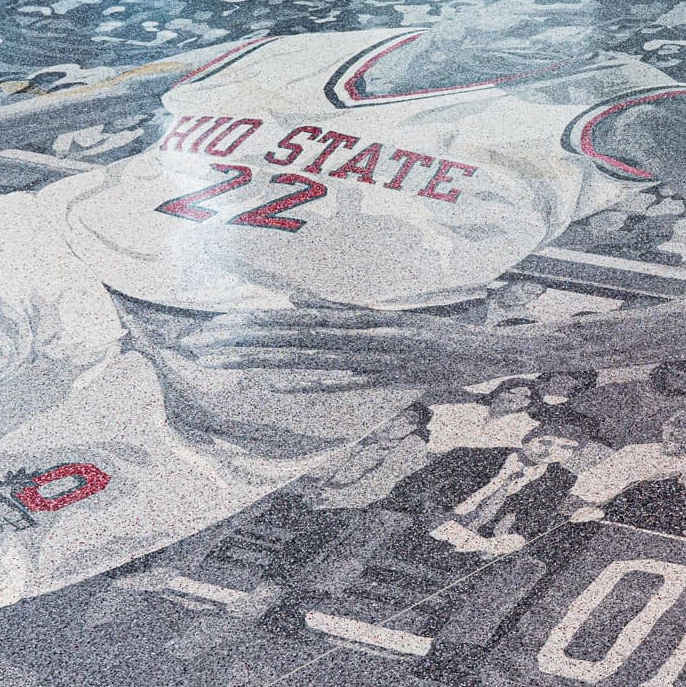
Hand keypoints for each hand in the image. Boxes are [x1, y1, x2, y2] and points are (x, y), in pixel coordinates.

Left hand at [175, 307, 533, 390]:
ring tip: (221, 359)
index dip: (246, 327)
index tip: (204, 334)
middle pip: (288, 334)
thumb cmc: (437, 339)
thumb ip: (339, 314)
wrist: (491, 349)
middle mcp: (359, 330)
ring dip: (264, 355)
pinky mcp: (394, 372)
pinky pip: (347, 378)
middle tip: (193, 345)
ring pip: (309, 351)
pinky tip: (281, 383)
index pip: (288, 322)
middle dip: (240, 340)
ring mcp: (375, 351)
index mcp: (354, 319)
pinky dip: (315, 380)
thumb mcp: (383, 322)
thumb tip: (293, 303)